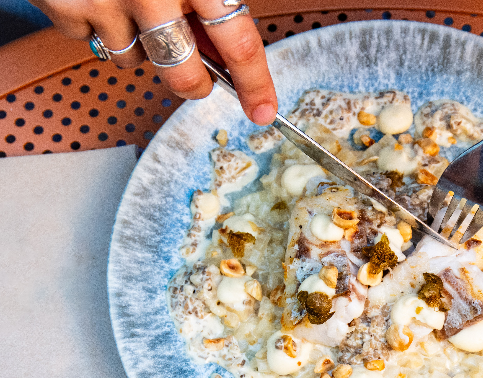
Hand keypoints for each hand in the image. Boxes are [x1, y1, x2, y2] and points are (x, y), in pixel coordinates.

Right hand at [31, 0, 276, 124]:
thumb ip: (212, 3)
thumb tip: (225, 57)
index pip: (239, 43)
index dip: (254, 84)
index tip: (262, 110)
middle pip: (183, 74)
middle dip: (194, 85)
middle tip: (200, 81)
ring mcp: (107, 1)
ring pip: (134, 60)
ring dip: (141, 46)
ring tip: (135, 6)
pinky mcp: (67, 6)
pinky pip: (91, 40)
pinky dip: (98, 26)